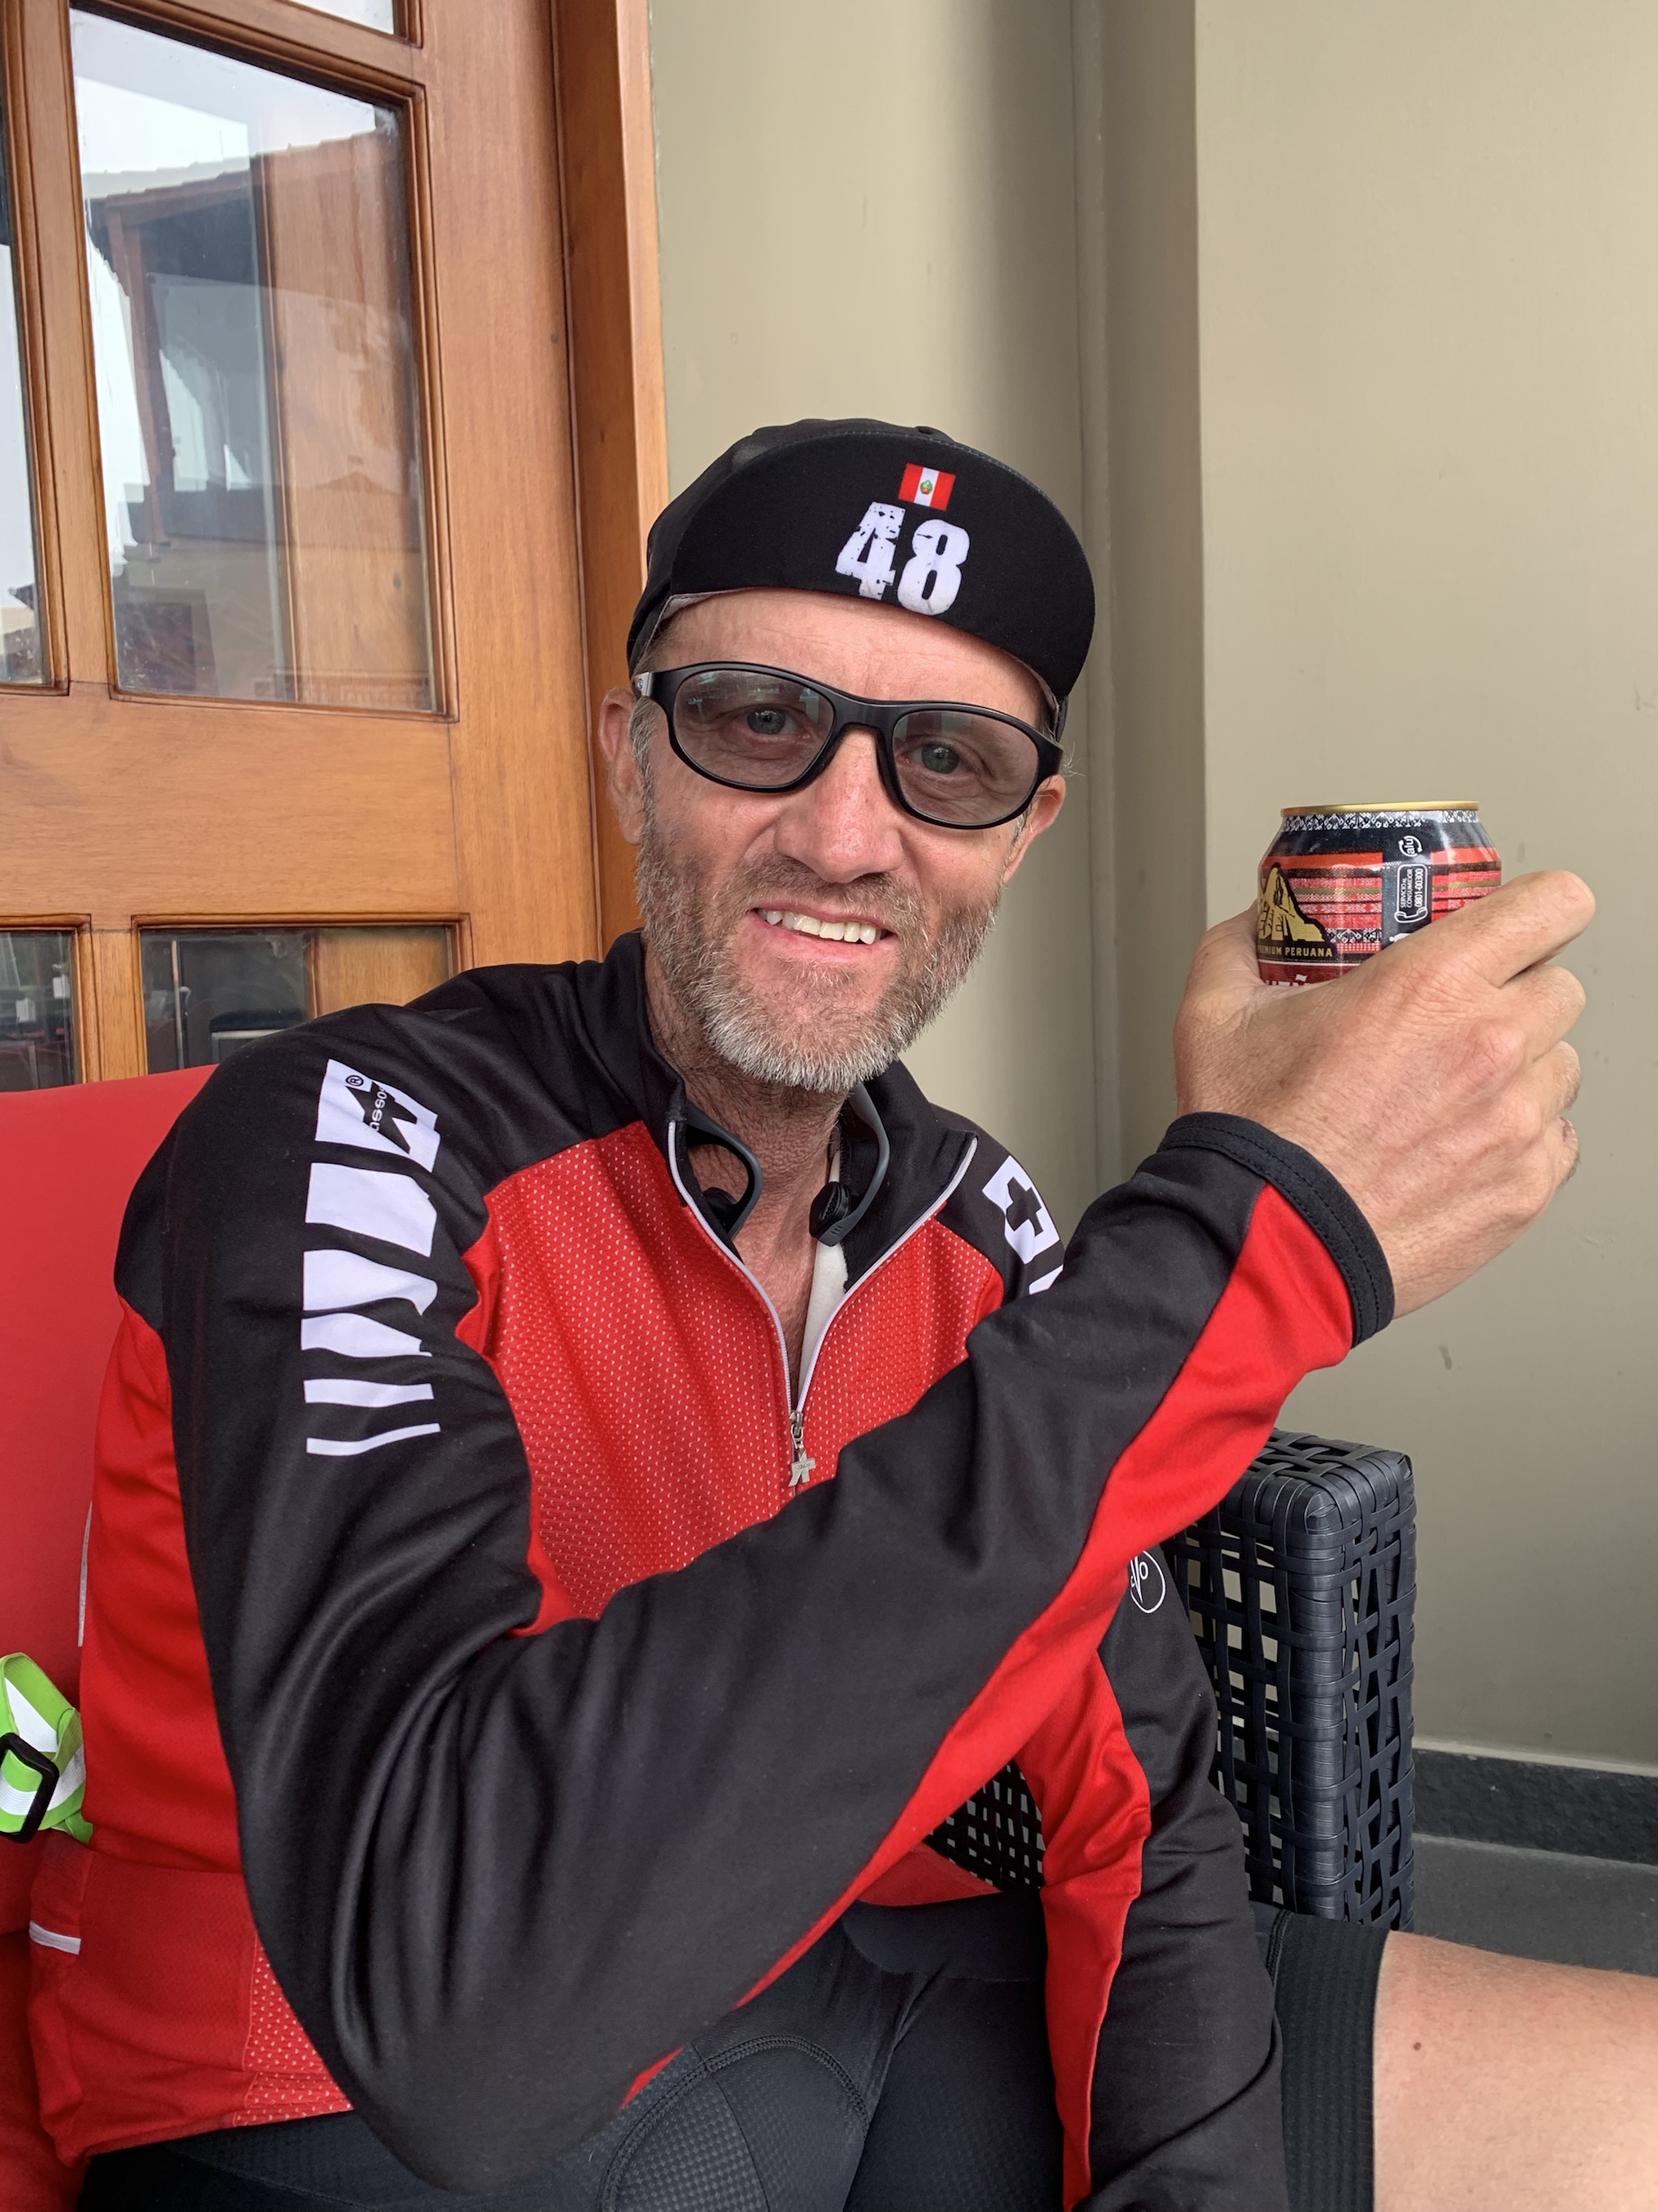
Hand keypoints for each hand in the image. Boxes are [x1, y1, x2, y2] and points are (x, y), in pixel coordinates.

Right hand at [1174, 871, 1591, 1315]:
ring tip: (1454, 1094)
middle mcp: (1490, 1044)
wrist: (1266, 1245)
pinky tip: (1461, 1146)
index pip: (1554, 904)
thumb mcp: (1215, 1014)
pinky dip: (1521, 1141)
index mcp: (1430, 984)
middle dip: (1516, 994)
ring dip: (1522, 1071)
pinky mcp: (1525, 1187)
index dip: (1540, 909)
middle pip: (1561, 987)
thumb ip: (1239, 948)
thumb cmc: (1249, 1139)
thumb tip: (1255, 923)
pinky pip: (1557, 1141)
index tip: (1518, 924)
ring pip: (1562, 1066)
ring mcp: (1517, 1120)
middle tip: (1461, 1020)